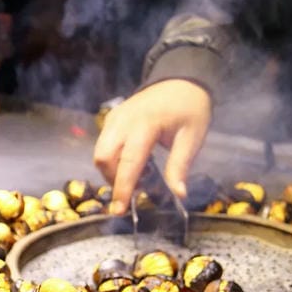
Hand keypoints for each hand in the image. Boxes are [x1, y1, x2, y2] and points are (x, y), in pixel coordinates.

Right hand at [93, 79, 211, 214]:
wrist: (179, 79)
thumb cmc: (190, 109)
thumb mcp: (192, 137)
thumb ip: (180, 166)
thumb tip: (178, 194)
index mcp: (145, 125)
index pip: (128, 162)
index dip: (123, 189)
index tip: (120, 211)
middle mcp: (122, 121)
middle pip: (103, 158)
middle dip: (114, 180)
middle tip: (135, 190)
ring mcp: (113, 118)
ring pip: (100, 153)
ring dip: (113, 172)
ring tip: (138, 176)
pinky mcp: (110, 119)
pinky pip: (103, 145)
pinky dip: (113, 161)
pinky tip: (133, 163)